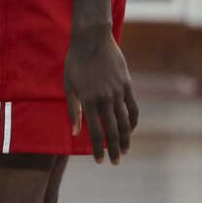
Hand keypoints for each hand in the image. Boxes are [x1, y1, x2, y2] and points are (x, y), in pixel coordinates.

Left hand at [65, 26, 137, 163]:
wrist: (92, 40)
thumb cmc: (75, 62)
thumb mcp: (68, 86)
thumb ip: (73, 110)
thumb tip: (75, 131)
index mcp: (89, 101)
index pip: (96, 132)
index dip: (98, 149)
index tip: (100, 161)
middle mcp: (106, 99)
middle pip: (112, 130)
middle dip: (114, 149)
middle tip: (116, 162)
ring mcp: (118, 92)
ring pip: (125, 121)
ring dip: (126, 138)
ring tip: (126, 151)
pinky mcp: (127, 85)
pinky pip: (133, 107)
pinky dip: (133, 120)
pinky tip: (131, 129)